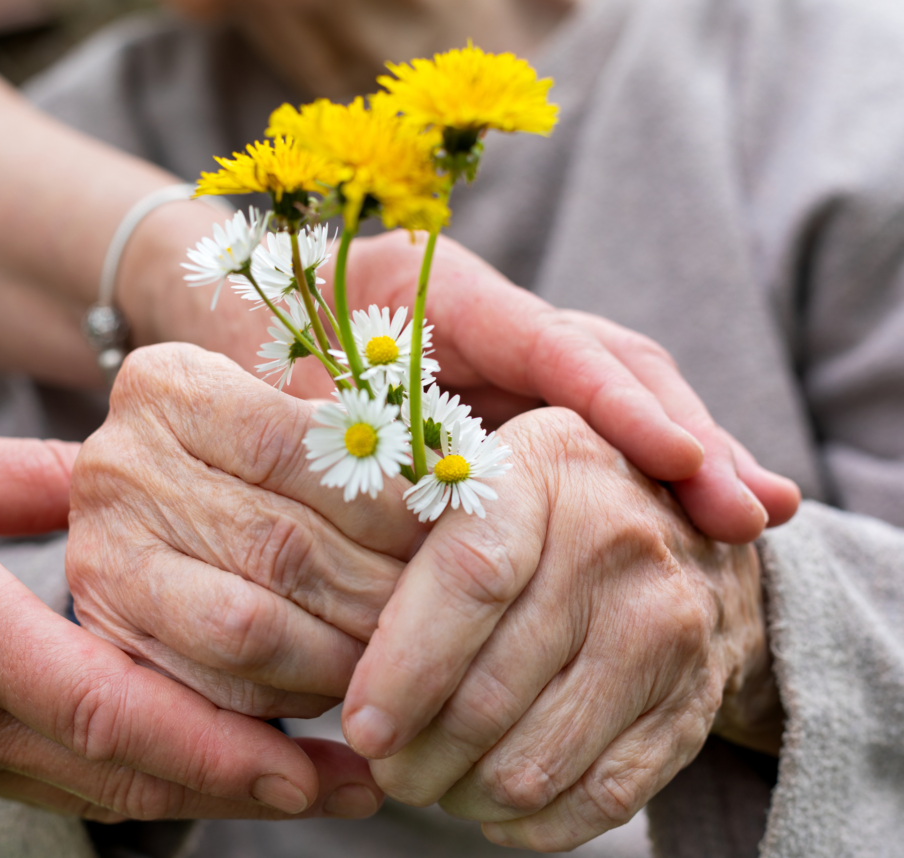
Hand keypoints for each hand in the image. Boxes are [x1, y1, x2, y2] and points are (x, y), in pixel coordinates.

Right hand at [0, 417, 377, 821]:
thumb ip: (26, 477)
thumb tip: (122, 476)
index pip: (96, 704)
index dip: (204, 744)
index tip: (297, 764)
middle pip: (125, 771)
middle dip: (245, 790)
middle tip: (355, 785)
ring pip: (110, 789)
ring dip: (221, 793)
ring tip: (323, 781)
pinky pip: (83, 778)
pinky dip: (169, 778)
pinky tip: (236, 766)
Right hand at [66, 343, 422, 719]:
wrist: (166, 469)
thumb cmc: (270, 422)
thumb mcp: (315, 382)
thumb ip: (411, 373)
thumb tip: (520, 393)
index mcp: (169, 386)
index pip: (302, 451)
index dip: (390, 507)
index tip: (457, 537)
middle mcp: (120, 468)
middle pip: (282, 547)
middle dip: (384, 594)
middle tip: (457, 616)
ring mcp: (101, 557)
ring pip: (252, 629)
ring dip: (350, 655)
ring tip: (413, 654)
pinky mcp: (108, 634)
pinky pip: (220, 686)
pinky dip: (301, 695)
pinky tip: (353, 680)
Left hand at [124, 207, 797, 543]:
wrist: (260, 326)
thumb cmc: (279, 357)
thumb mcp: (318, 392)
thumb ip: (384, 436)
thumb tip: (458, 533)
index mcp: (449, 294)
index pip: (551, 344)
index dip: (616, 404)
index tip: (681, 461)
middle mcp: (506, 319)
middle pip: (615, 361)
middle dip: (682, 434)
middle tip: (750, 510)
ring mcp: (525, 356)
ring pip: (624, 390)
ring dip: (685, 452)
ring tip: (751, 516)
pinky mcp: (530, 395)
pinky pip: (601, 423)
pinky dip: (649, 466)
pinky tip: (705, 508)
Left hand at [341, 406, 783, 850]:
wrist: (697, 529)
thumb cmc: (555, 505)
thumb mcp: (493, 478)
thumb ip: (420, 535)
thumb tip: (341, 642)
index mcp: (549, 471)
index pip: (469, 579)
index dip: (404, 667)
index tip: (363, 726)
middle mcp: (618, 545)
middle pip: (491, 692)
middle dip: (417, 756)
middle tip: (387, 764)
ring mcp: (665, 631)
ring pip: (534, 763)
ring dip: (463, 793)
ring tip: (434, 777)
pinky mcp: (689, 705)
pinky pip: (597, 801)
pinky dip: (530, 822)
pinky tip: (496, 798)